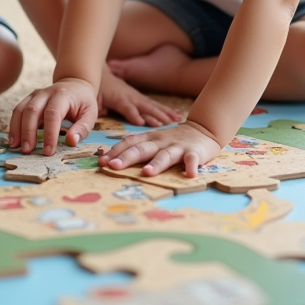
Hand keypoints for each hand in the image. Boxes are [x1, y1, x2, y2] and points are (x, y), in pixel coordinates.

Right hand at [8, 78, 97, 156]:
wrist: (75, 84)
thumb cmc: (83, 102)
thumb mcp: (90, 113)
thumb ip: (82, 128)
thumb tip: (71, 142)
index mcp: (63, 95)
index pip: (53, 114)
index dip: (49, 133)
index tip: (48, 151)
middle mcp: (46, 92)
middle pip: (32, 110)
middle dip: (28, 132)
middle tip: (27, 151)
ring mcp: (35, 95)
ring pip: (21, 109)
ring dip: (17, 129)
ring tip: (15, 146)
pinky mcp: (29, 99)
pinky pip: (17, 111)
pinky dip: (14, 125)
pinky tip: (13, 139)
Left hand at [97, 69, 182, 126]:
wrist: (102, 73)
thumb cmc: (97, 89)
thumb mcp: (94, 98)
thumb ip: (99, 107)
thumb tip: (104, 113)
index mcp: (118, 98)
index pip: (127, 108)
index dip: (134, 115)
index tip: (142, 123)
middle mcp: (131, 97)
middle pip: (145, 106)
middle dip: (157, 114)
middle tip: (168, 123)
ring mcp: (137, 96)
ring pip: (153, 105)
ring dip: (166, 112)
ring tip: (178, 119)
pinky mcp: (141, 98)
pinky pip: (155, 104)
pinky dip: (167, 109)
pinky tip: (177, 115)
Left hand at [100, 120, 222, 178]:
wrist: (203, 129)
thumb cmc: (172, 140)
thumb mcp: (153, 141)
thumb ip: (137, 148)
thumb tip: (110, 160)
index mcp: (149, 138)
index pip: (129, 143)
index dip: (115, 151)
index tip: (102, 161)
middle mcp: (161, 141)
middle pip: (142, 149)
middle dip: (127, 157)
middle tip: (113, 166)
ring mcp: (178, 147)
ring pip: (165, 155)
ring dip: (156, 163)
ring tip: (147, 172)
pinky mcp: (194, 153)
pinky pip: (193, 160)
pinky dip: (191, 166)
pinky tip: (190, 175)